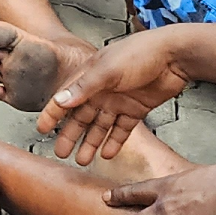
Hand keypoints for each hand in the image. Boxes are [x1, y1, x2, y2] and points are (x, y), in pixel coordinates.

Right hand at [36, 28, 190, 163]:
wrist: (174, 56)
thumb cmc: (140, 53)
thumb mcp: (108, 70)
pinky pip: (121, 129)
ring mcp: (118, 101)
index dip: (52, 114)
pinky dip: (114, 142)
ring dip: (91, 143)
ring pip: (100, 127)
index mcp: (90, 77)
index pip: (65, 98)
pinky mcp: (136, 109)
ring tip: (82, 161)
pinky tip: (107, 154)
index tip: (41, 129)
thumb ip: (84, 87)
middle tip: (61, 153)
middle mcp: (101, 90)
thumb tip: (60, 101)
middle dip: (70, 135)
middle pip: (81, 117)